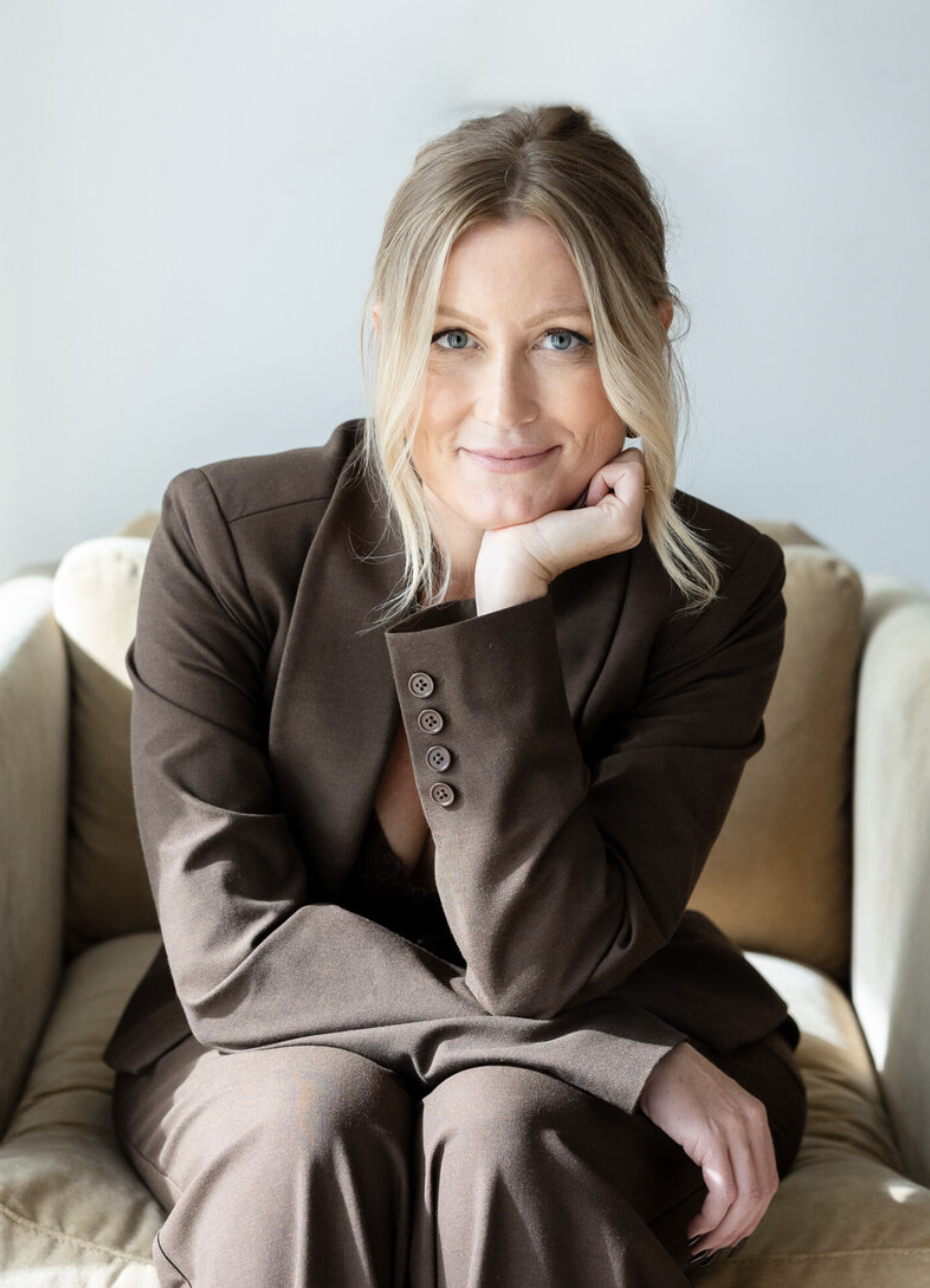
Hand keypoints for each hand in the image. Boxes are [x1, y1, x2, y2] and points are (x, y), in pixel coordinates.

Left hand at [474, 448, 646, 614]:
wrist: (516, 553)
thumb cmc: (529, 519)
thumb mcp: (568, 486)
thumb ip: (592, 469)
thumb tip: (605, 437)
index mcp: (620, 516)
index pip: (627, 461)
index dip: (597, 466)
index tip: (571, 496)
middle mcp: (632, 524)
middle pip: (633, 460)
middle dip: (600, 468)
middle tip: (573, 502)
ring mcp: (632, 526)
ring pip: (633, 462)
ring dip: (598, 474)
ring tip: (575, 505)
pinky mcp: (626, 522)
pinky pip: (629, 470)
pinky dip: (601, 477)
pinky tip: (580, 506)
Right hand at [638, 1042, 777, 1256]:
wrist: (649, 1058)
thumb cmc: (673, 1085)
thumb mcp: (714, 1108)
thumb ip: (729, 1137)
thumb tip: (728, 1186)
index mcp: (756, 1116)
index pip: (768, 1180)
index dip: (752, 1214)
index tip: (731, 1232)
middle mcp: (751, 1122)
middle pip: (760, 1193)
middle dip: (740, 1228)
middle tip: (716, 1246)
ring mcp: (733, 1128)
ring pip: (744, 1198)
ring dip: (725, 1229)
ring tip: (703, 1241)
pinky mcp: (711, 1136)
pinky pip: (722, 1191)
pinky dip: (712, 1217)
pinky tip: (696, 1225)